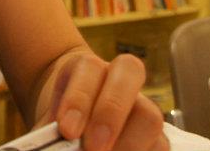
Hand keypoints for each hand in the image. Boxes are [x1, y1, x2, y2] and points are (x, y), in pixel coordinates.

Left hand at [49, 52, 166, 150]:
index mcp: (87, 67)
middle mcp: (119, 80)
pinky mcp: (156, 137)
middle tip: (93, 147)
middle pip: (129, 77)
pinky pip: (159, 147)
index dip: (79, 98)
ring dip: (129, 144)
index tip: (67, 130)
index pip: (89, 68)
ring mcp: (142, 107)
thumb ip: (50, 132)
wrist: (72, 123)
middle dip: (110, 114)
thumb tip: (53, 146)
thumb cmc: (60, 120)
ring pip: (150, 117)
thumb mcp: (49, 120)